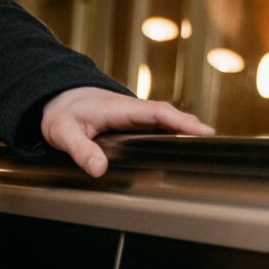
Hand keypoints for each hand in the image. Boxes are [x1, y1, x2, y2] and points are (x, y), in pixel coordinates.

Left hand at [41, 86, 214, 177]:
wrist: (54, 99)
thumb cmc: (60, 113)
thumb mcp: (63, 132)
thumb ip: (80, 150)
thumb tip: (98, 169)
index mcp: (120, 108)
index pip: (157, 112)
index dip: (181, 121)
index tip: (201, 131)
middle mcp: (131, 110)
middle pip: (168, 117)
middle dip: (191, 127)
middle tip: (214, 143)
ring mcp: (131, 116)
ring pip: (164, 122)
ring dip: (184, 130)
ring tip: (205, 147)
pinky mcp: (129, 123)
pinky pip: (155, 126)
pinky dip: (170, 133)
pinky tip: (181, 147)